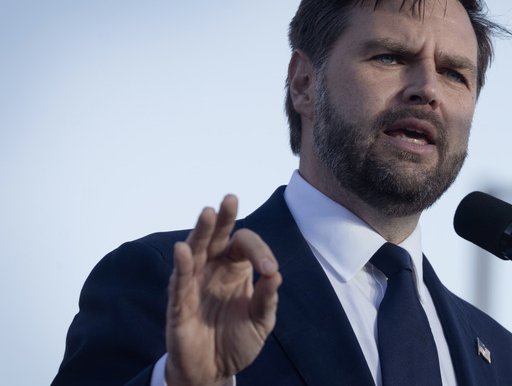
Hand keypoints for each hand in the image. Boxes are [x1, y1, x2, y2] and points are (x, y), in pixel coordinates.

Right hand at [164, 195, 281, 385]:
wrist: (214, 372)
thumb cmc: (237, 342)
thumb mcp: (260, 323)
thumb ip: (267, 300)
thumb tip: (276, 275)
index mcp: (235, 269)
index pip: (244, 245)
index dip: (259, 252)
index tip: (270, 270)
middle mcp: (213, 270)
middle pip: (216, 238)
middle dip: (222, 219)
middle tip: (230, 199)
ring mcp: (194, 284)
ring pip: (195, 251)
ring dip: (201, 233)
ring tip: (207, 213)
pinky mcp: (179, 304)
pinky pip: (179, 282)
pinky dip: (181, 266)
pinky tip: (183, 249)